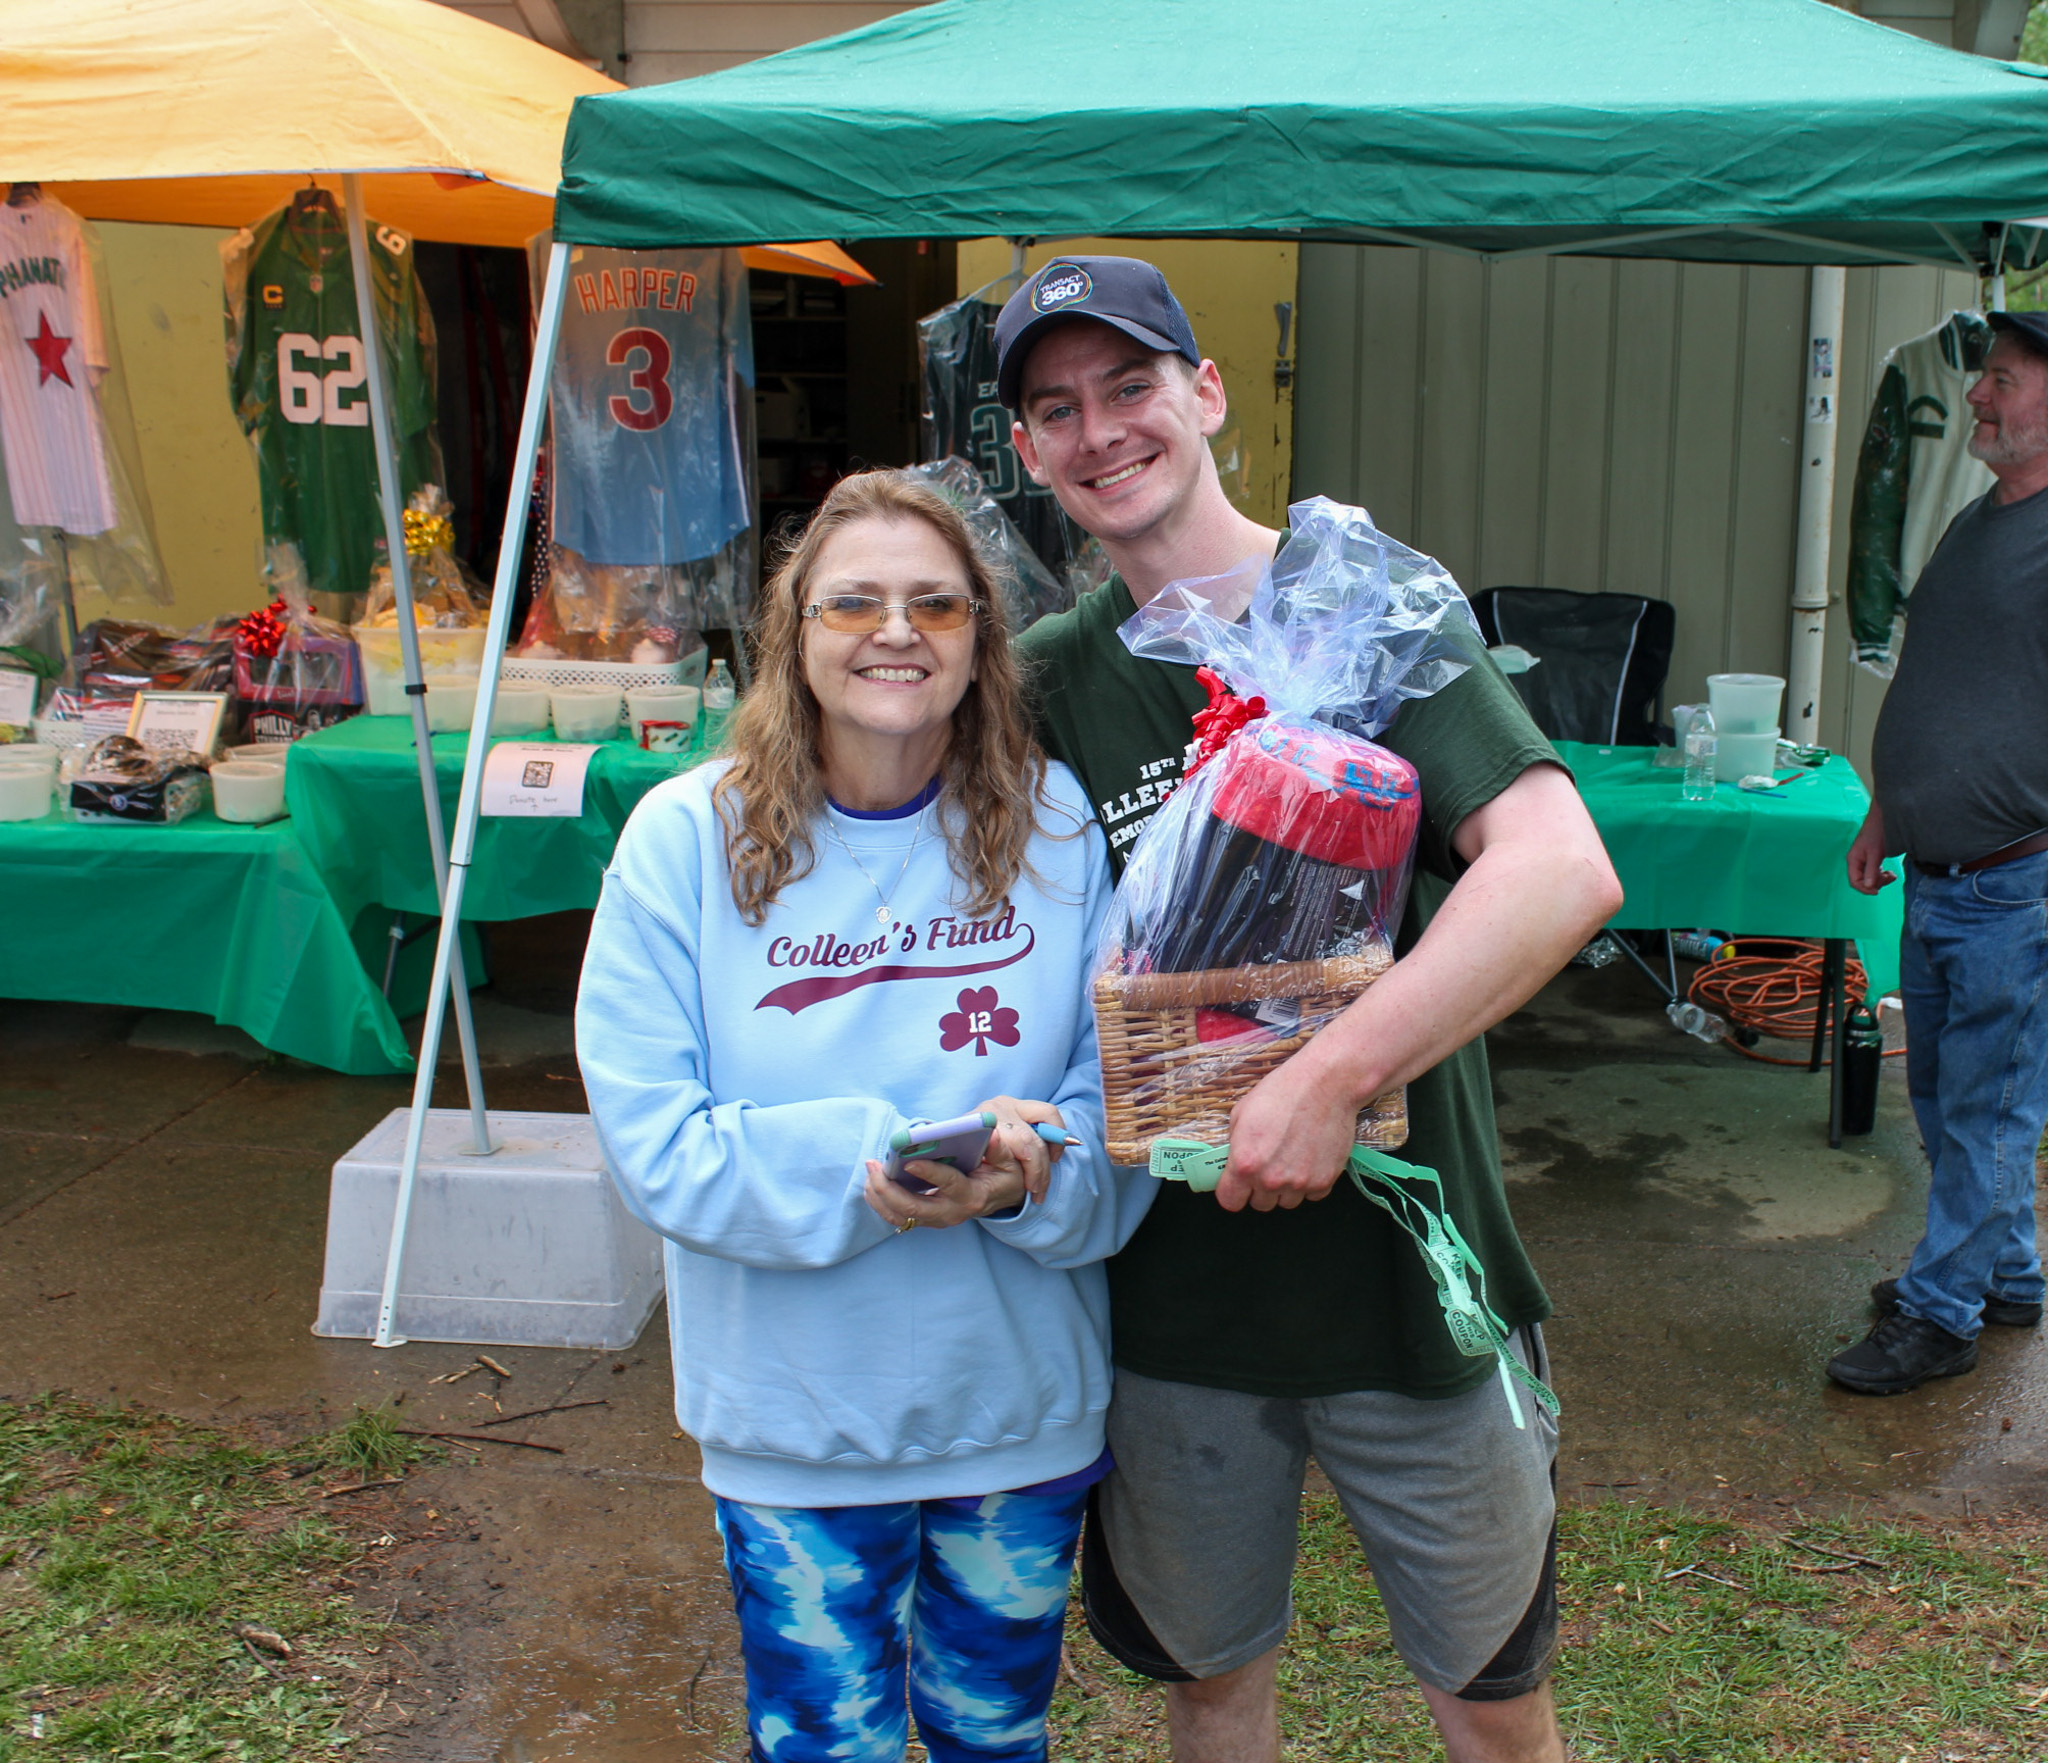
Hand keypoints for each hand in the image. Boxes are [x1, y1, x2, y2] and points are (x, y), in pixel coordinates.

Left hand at [860, 1096, 1068, 1231]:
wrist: (1000, 1198)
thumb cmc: (1003, 1176)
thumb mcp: (1010, 1163)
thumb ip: (998, 1150)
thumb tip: (992, 1133)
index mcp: (972, 1197)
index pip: (948, 1185)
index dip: (929, 1173)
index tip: (909, 1160)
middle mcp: (952, 1213)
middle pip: (914, 1208)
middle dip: (888, 1188)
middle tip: (873, 1165)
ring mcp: (937, 1219)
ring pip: (901, 1216)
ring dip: (879, 1196)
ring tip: (869, 1171)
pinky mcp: (926, 1218)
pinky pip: (898, 1217)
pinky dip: (881, 1203)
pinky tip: (871, 1183)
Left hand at [1215, 1055, 1357, 1212]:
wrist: (1325, 1085)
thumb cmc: (1282, 1092)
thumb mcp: (1241, 1114)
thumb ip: (1235, 1147)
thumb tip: (1233, 1163)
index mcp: (1245, 1164)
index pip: (1230, 1202)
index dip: (1233, 1192)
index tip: (1238, 1185)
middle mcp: (1271, 1180)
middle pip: (1260, 1204)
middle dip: (1260, 1188)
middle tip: (1269, 1164)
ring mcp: (1300, 1184)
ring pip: (1286, 1202)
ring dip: (1285, 1188)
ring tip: (1291, 1159)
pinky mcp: (1325, 1181)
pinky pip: (1311, 1195)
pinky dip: (1310, 1183)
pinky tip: (1309, 1159)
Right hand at [1847, 804, 1896, 894]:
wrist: (1884, 817)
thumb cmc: (1878, 832)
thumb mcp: (1875, 853)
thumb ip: (1871, 870)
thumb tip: (1869, 887)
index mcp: (1853, 860)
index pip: (1855, 881)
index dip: (1865, 888)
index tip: (1877, 891)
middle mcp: (1857, 861)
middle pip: (1863, 881)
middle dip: (1876, 883)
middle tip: (1889, 878)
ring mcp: (1864, 859)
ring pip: (1870, 877)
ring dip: (1880, 879)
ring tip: (1891, 875)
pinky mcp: (1872, 857)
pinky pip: (1874, 871)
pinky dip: (1882, 874)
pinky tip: (1889, 872)